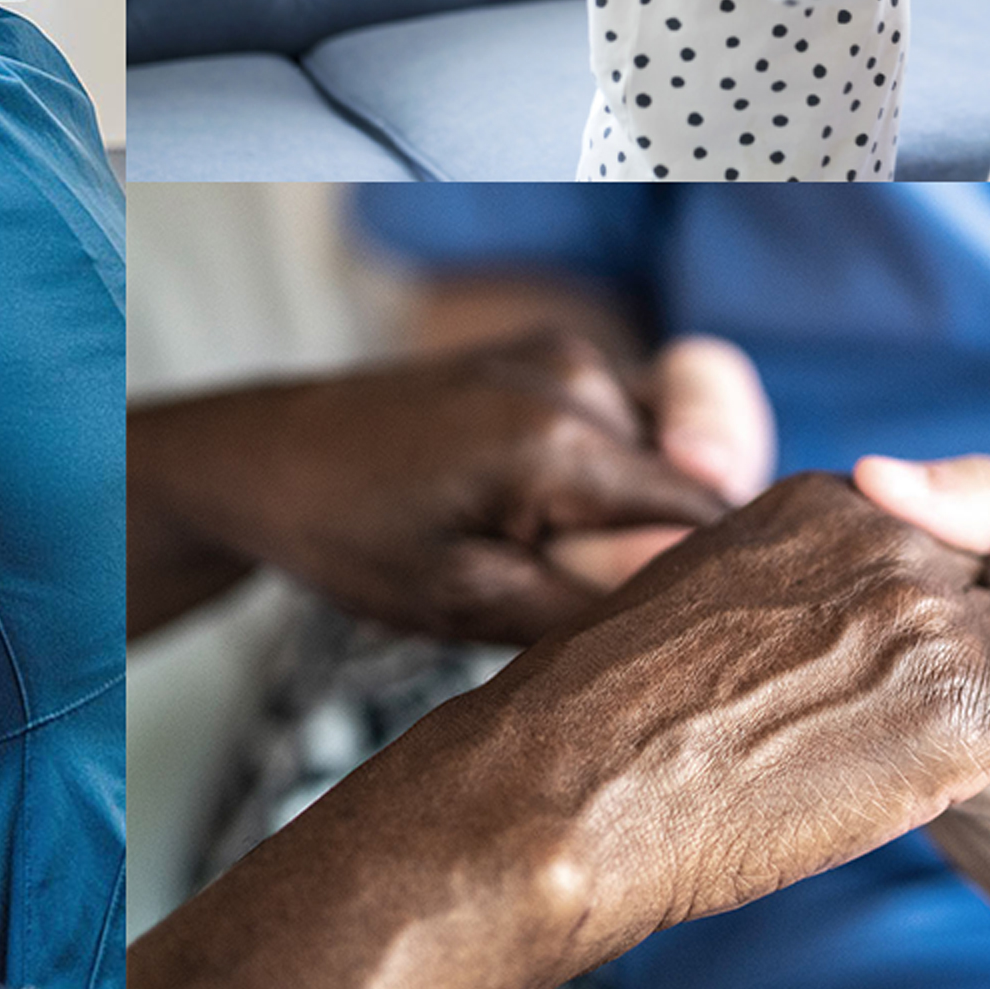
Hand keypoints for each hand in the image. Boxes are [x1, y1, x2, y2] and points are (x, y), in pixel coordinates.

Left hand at [132, 329, 773, 643]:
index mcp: (559, 440)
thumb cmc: (350, 535)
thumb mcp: (466, 601)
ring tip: (559, 549)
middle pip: (707, 475)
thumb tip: (708, 606)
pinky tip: (551, 516)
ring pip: (676, 451)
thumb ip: (593, 602)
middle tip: (599, 585)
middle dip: (682, 540)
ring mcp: (568, 352)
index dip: (721, 581)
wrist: (268, 458)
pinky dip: (619, 473)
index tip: (704, 636)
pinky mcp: (554, 353)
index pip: (712, 517)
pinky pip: (635, 423)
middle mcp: (579, 375)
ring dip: (647, 508)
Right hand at [134, 473, 989, 988]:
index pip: (932, 534)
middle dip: (973, 650)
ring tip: (923, 753)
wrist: (573, 783)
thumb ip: (782, 580)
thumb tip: (814, 619)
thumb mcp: (692, 592)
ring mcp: (928, 617)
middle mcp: (885, 538)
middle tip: (900, 723)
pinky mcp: (964, 707)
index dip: (923, 611)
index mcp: (819, 502)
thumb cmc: (605, 712)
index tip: (881, 666)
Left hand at [856, 453, 989, 946]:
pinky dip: (968, 773)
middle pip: (943, 769)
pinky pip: (961, 830)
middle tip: (970, 638)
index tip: (950, 603)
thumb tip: (874, 477)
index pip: (969, 720)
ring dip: (946, 735)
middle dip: (937, 692)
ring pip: (940, 803)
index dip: (936, 650)